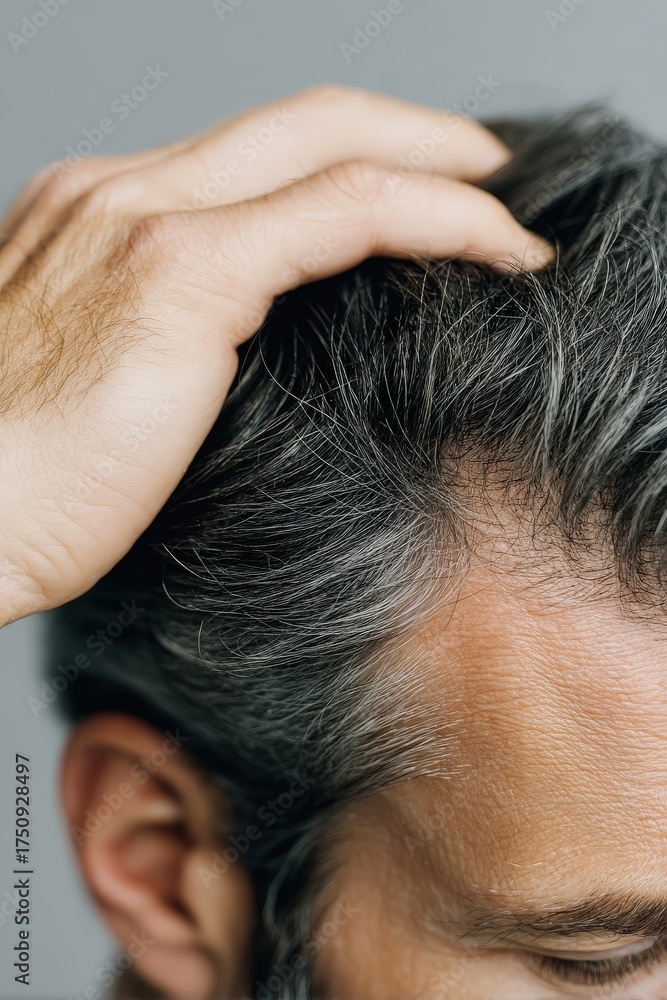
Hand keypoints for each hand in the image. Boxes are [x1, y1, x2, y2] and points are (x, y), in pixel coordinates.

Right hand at [0, 85, 553, 623]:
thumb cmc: (17, 489)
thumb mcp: (100, 390)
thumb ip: (170, 349)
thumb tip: (249, 372)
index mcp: (98, 218)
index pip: (250, 158)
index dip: (347, 163)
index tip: (418, 201)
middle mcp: (117, 194)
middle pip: (301, 121)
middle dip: (413, 132)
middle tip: (487, 171)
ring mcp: (144, 221)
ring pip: (334, 144)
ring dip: (442, 168)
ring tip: (509, 219)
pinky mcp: (179, 273)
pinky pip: (348, 211)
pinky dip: (441, 218)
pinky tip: (501, 249)